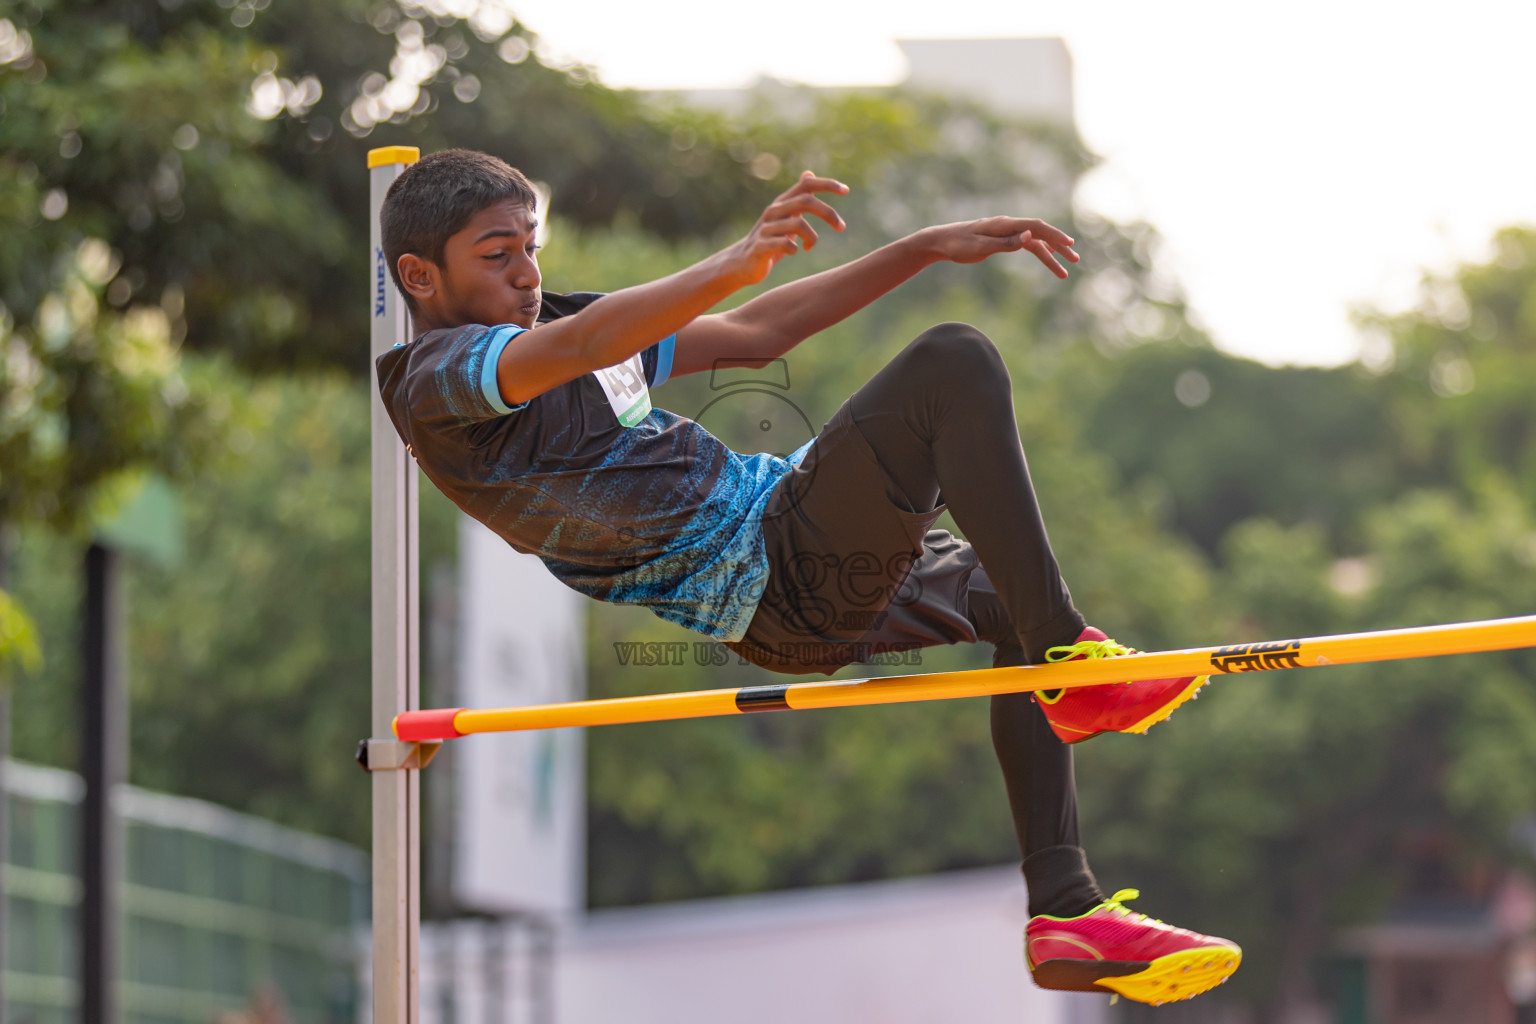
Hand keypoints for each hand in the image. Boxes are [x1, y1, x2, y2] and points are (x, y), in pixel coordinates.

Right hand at [725, 170, 848, 284]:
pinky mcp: (761, 246)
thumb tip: (809, 173)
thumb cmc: (770, 239)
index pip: (806, 185)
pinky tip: (795, 251)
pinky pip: (785, 244)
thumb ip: (798, 197)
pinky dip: (794, 248)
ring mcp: (766, 228)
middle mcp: (773, 211)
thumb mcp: (785, 216)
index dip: (827, 184)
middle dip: (828, 213)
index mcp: (782, 203)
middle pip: (806, 201)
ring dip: (812, 237)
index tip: (846, 190)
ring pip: (798, 225)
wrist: (743, 263)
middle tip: (841, 227)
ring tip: (810, 246)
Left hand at [923, 216, 1079, 278]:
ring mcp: (1006, 231)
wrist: (940, 241)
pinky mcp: (1002, 238)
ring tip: (1064, 271)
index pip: (1036, 227)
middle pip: (1040, 233)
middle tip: (1075, 260)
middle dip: (1059, 246)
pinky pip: (1025, 244)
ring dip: (1050, 254)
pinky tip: (1048, 256)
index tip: (1069, 245)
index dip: (1054, 235)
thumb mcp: (981, 247)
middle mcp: (1008, 225)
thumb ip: (1006, 243)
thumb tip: (1030, 237)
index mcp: (1004, 224)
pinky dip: (1038, 251)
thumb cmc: (958, 244)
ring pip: (1034, 241)